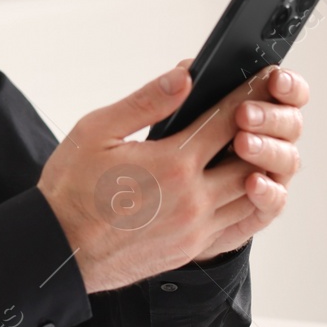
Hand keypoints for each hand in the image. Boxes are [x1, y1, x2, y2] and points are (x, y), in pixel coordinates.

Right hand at [36, 63, 308, 292]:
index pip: (227, 120)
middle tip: (267, 113)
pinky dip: (247, 202)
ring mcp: (196, 229)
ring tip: (258, 147)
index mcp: (172, 163)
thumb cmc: (72, 190)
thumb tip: (184, 76)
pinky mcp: (192, 250)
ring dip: (258, 169)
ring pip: (250, 195)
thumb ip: (146, 102)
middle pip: (250, 159)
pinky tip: (243, 187)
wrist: (59, 250)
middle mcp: (193, 199)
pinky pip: (238, 225)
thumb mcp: (97, 132)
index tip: (260, 81)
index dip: (247, 96)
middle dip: (261, 132)